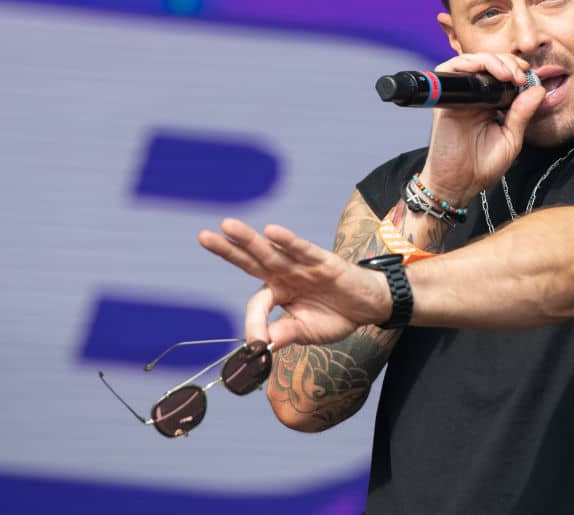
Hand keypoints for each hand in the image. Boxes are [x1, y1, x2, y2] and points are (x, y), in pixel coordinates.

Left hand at [198, 218, 390, 348]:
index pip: (257, 303)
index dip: (253, 323)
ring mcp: (302, 266)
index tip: (255, 345)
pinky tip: (272, 232)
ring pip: (272, 252)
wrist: (369, 308)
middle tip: (204, 237)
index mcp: (279, 292)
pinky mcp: (324, 262)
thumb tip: (262, 346)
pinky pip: (303, 250)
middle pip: (253, 261)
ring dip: (250, 240)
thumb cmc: (336, 316)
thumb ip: (285, 334)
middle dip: (228, 250)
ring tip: (228, 227)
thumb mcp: (306, 332)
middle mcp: (286, 274)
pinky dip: (288, 241)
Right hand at [421, 53, 545, 203]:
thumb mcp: (511, 138)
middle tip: (521, 74)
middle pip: (488, 64)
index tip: (529, 75)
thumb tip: (538, 89)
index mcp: (491, 104)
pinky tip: (488, 72)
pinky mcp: (445, 100)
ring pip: (472, 62)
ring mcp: (459, 97)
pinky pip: (451, 70)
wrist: (460, 184)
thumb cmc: (483, 167)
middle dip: (508, 62)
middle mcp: (474, 97)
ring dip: (492, 61)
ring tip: (508, 74)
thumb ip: (522, 113)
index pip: (502, 74)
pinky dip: (469, 63)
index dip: (516, 68)